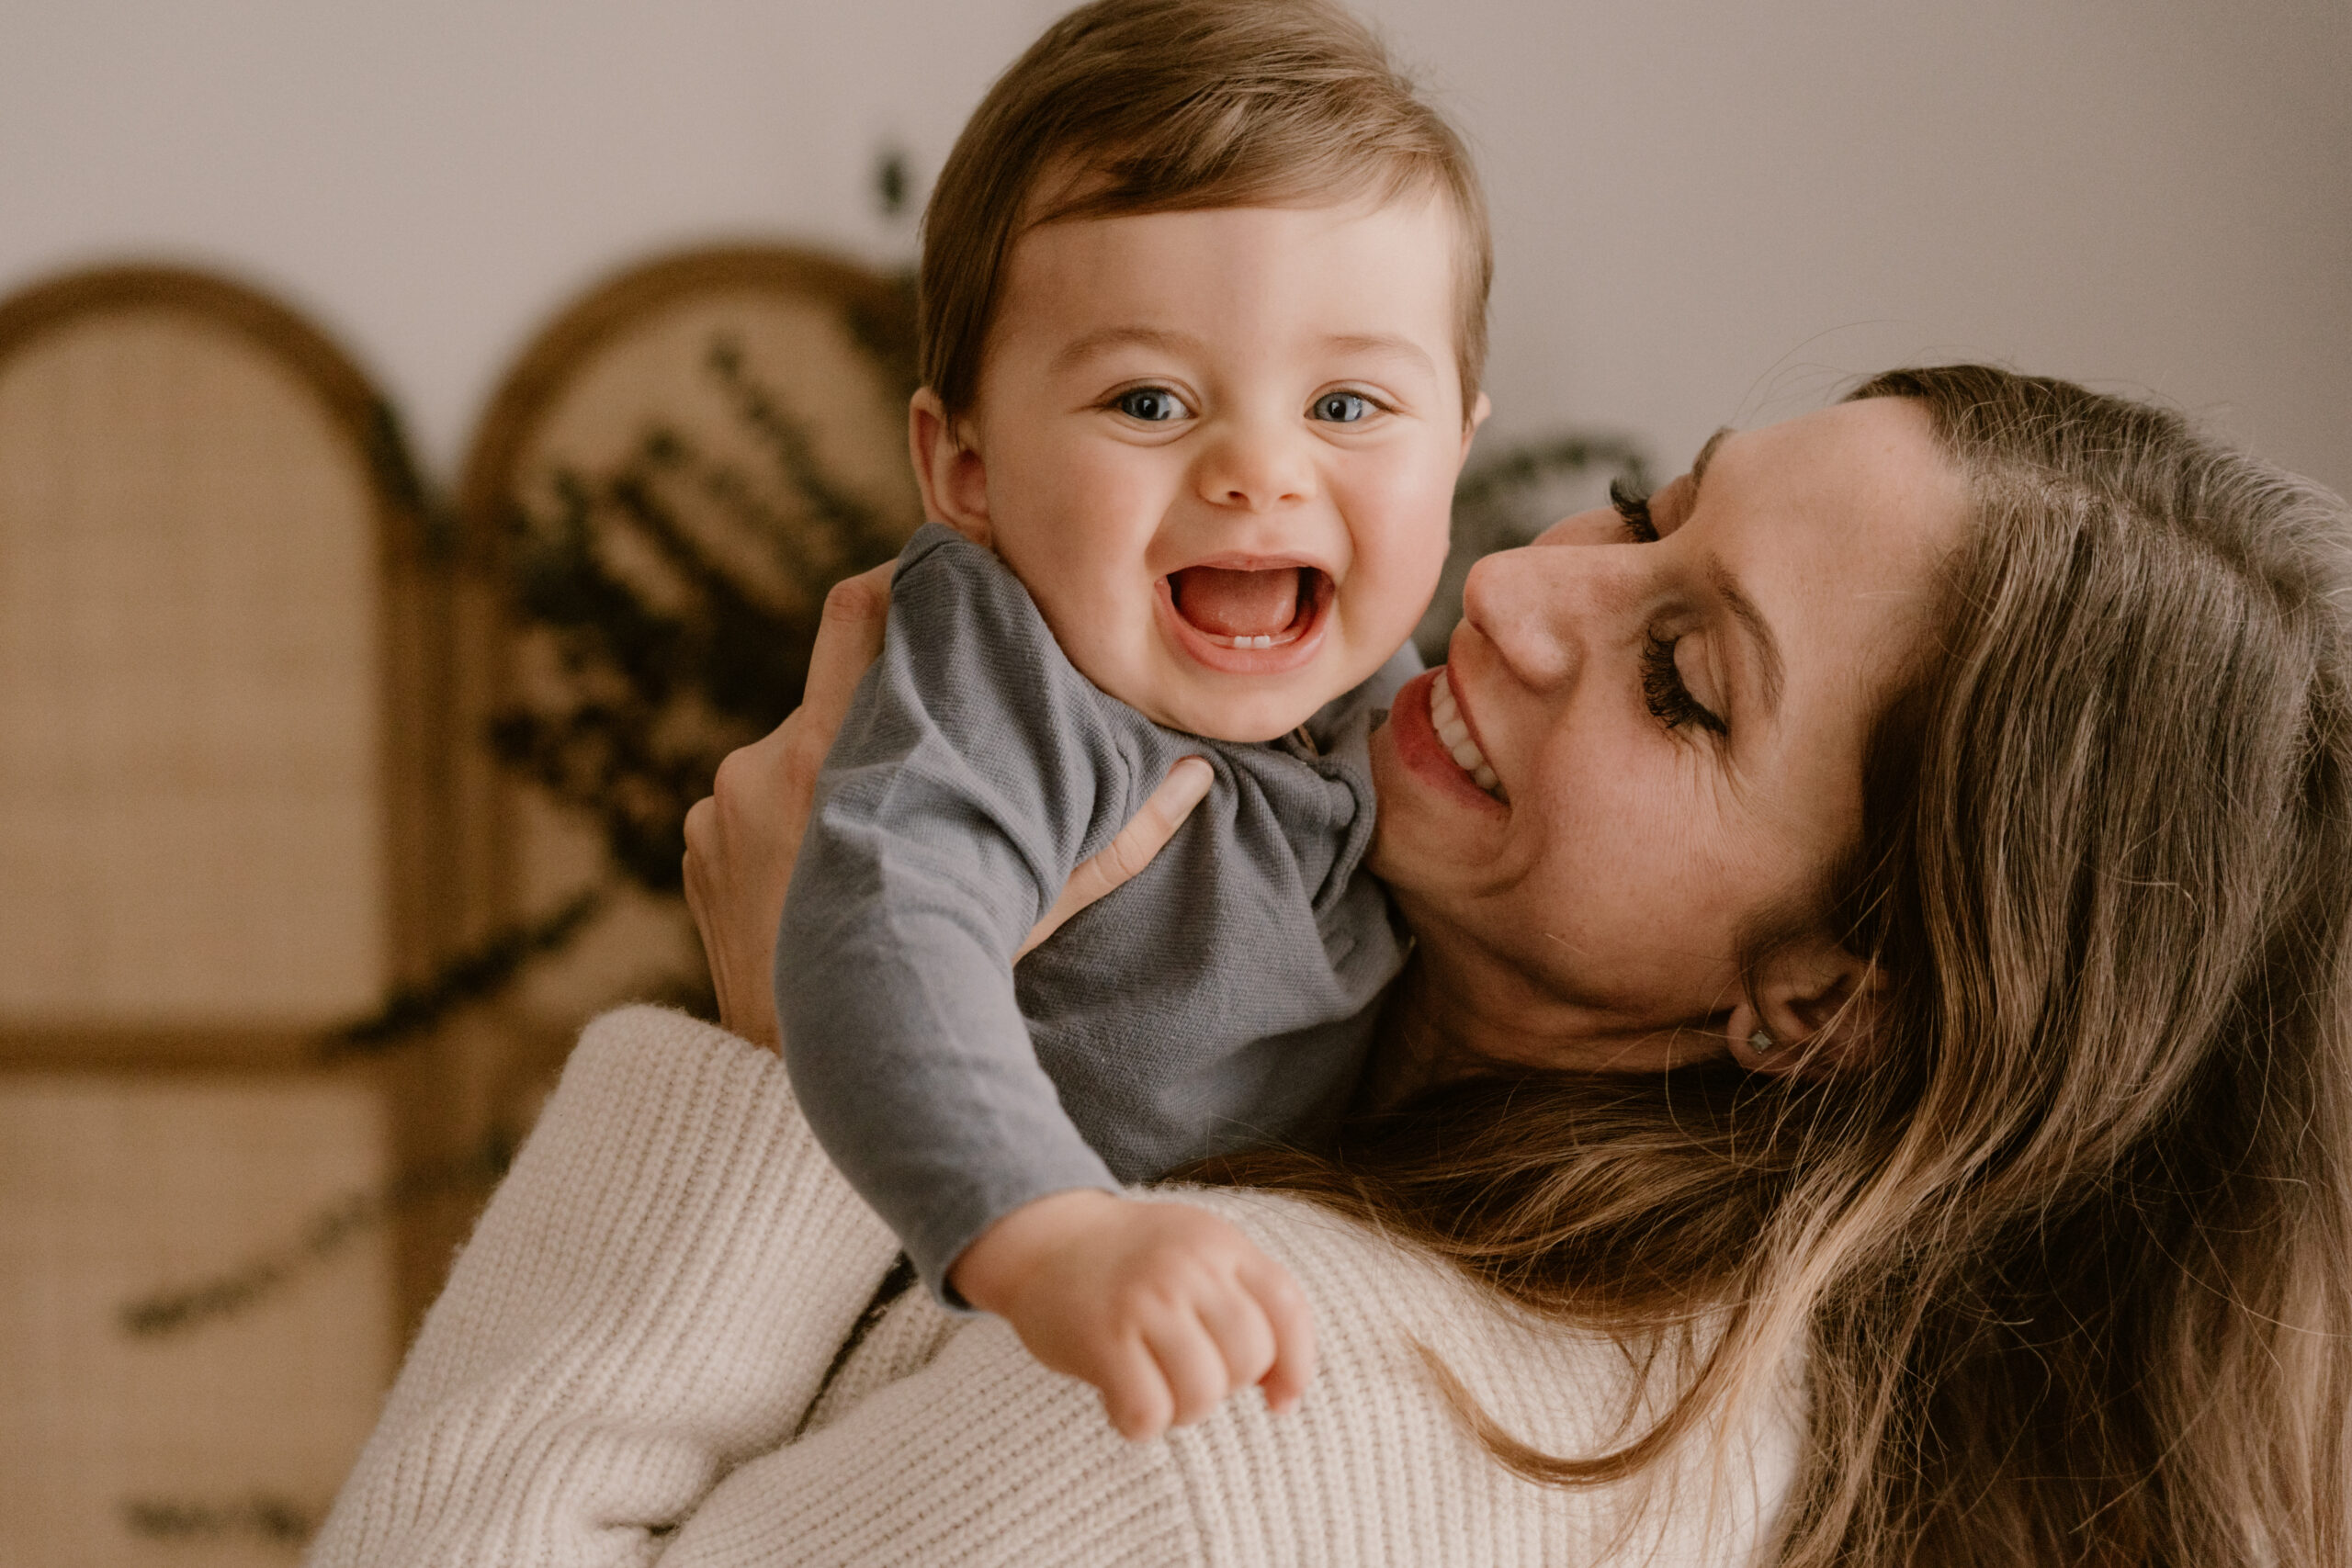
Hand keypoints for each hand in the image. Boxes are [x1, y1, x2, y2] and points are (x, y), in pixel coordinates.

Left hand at [682, 563, 1215, 1046]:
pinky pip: (744, 801)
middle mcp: (769, 761)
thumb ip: (1109, 841)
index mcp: (847, 756)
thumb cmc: (927, 986)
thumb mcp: (1027, 911)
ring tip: (883, 827)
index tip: (940, 581)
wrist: (804, 1071)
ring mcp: (720, 803)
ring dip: (834, 762)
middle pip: (829, 648)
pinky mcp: (694, 841)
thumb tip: (1195, 778)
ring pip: (791, 743)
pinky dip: (784, 818)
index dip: (902, 583)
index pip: (862, 609)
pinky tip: (821, 874)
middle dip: (879, 655)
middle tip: (927, 669)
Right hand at [948, 1190, 1316, 1441]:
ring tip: (1155, 1390)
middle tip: (1187, 1375)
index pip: (1288, 1309)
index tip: (1278, 1401)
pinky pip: (1148, 1412)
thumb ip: (1246, 1300)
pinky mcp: (1101, 1337)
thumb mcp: (1197, 1250)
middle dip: (1227, 1385)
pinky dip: (1139, 1424)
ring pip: (1203, 1393)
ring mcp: (1144, 1300)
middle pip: (1249, 1358)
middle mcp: (1187, 1266)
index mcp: (1220, 1243)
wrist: (1043, 1237)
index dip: (1296, 1366)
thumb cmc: (1130, 1262)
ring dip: (1183, 1410)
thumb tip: (1284, 1393)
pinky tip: (1121, 1401)